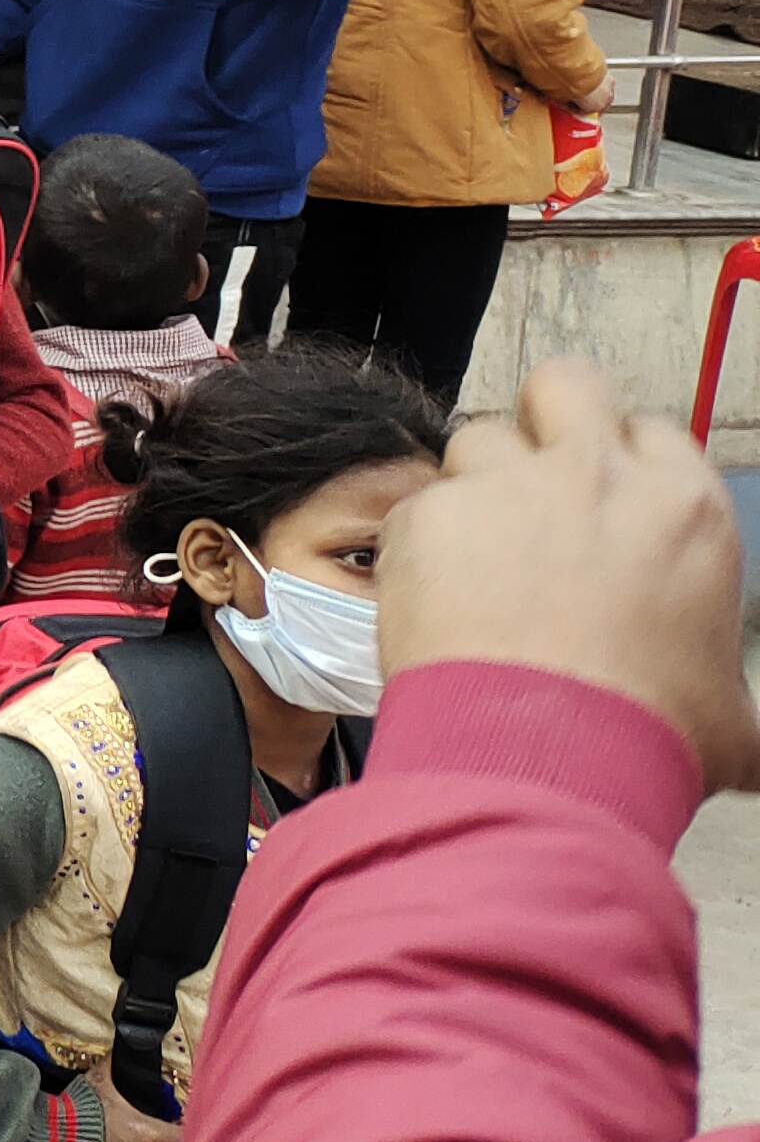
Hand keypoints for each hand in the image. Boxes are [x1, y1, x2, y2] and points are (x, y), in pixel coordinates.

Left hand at [377, 359, 759, 791]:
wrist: (549, 758)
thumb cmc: (645, 736)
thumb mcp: (728, 714)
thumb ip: (726, 695)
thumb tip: (752, 748)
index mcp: (682, 507)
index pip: (650, 431)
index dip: (621, 462)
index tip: (602, 503)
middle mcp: (596, 477)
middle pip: (566, 384)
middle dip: (548, 418)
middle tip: (533, 478)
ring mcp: (505, 487)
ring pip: (477, 437)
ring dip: (476, 483)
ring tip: (477, 554)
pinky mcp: (428, 514)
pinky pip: (416, 506)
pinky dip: (420, 543)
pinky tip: (435, 599)